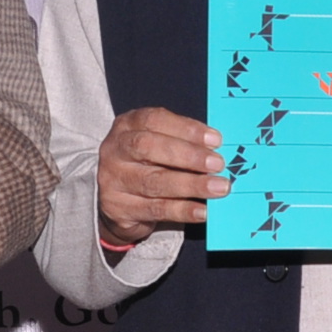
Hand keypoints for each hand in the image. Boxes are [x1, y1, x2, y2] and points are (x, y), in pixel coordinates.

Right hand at [95, 108, 225, 246]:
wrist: (118, 203)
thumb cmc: (146, 165)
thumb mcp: (158, 144)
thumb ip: (182, 141)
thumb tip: (217, 149)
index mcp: (127, 125)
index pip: (153, 120)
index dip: (186, 128)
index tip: (215, 139)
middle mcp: (114, 150)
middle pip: (148, 147)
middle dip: (187, 155)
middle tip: (217, 164)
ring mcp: (113, 180)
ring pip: (153, 182)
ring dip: (191, 185)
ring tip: (218, 188)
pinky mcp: (118, 209)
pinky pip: (155, 209)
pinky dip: (183, 210)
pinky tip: (203, 211)